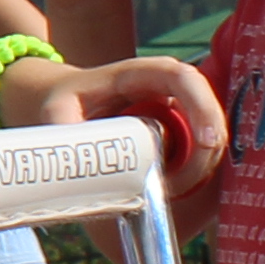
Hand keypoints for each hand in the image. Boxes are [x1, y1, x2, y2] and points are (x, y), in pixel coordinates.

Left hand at [4, 54, 230, 189]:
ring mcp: (178, 107)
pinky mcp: (181, 128)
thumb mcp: (56, 112)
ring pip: (208, 136)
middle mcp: (166, 86)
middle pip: (206, 111)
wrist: (68, 99)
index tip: (207, 142)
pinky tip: (170, 188)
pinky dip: (193, 173)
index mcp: (139, 73)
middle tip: (182, 186)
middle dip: (205, 150)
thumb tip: (73, 165)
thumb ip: (64, 131)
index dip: (201, 106)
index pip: (181, 77)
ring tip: (166, 190)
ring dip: (198, 168)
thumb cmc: (64, 102)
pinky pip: (199, 151)